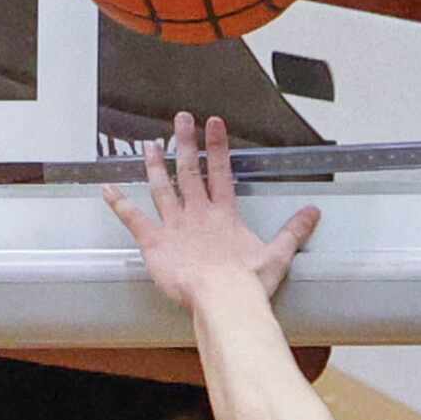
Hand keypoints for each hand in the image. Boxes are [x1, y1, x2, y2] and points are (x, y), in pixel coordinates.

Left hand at [103, 113, 321, 310]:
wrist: (224, 300)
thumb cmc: (248, 283)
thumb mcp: (277, 254)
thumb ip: (293, 231)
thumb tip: (313, 213)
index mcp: (224, 214)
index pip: (220, 172)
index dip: (217, 146)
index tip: (213, 123)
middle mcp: (198, 214)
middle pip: (189, 171)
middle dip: (184, 143)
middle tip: (180, 119)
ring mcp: (175, 226)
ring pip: (161, 189)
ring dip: (154, 166)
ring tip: (149, 145)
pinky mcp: (156, 244)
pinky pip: (134, 220)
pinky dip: (119, 204)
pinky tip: (107, 188)